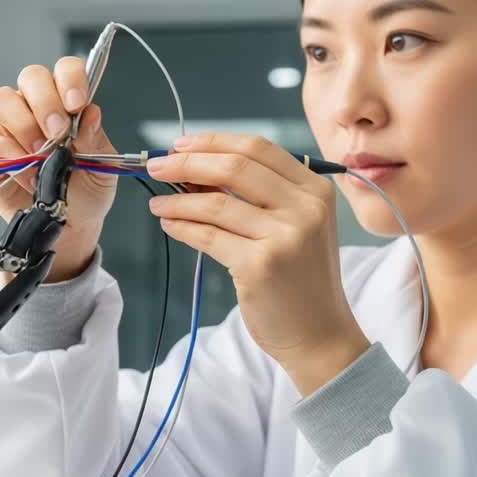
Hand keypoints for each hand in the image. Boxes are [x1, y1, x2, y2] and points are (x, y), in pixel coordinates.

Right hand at [0, 57, 118, 281]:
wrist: (70, 228)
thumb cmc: (87, 192)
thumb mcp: (103, 167)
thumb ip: (96, 139)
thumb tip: (90, 114)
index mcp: (67, 102)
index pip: (65, 70)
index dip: (70, 79)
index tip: (78, 103)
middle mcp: (36, 107)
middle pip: (30, 77)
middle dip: (46, 102)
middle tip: (59, 132)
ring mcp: (10, 127)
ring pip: (4, 101)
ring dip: (26, 128)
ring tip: (44, 156)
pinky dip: (14, 161)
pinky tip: (32, 177)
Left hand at [145, 132, 369, 395]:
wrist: (320, 335)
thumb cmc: (302, 279)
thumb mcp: (298, 226)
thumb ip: (263, 195)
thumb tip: (199, 168)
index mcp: (315, 190)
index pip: (259, 147)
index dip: (214, 141)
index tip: (181, 144)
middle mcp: (305, 208)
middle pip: (235, 167)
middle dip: (187, 162)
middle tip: (155, 166)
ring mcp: (284, 237)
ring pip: (215, 204)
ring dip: (177, 200)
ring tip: (157, 203)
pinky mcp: (259, 266)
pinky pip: (208, 236)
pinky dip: (182, 227)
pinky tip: (169, 225)